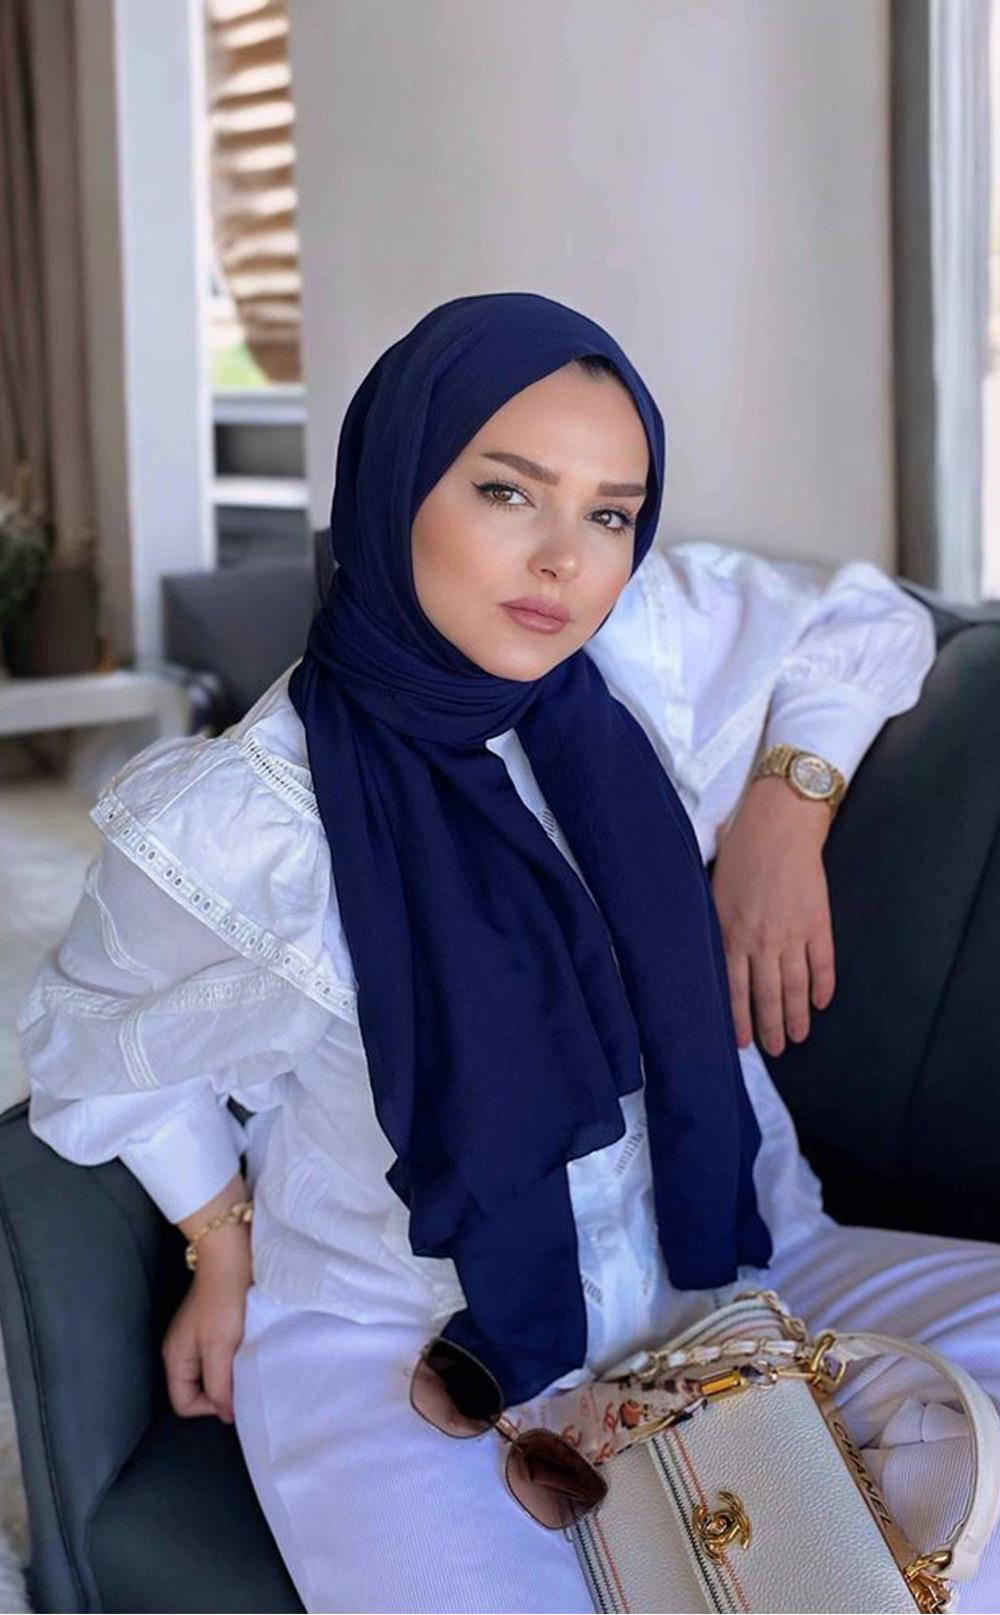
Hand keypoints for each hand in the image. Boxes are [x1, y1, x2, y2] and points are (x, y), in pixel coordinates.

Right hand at [161, 1222, 251, 1422]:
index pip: (183, 1404)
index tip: (233, 1392)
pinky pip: (216, 1356)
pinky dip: (231, 1358)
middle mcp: (179, 1351)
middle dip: (219, 1391)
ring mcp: (193, 1338)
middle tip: (243, 1379)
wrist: (230, 1257)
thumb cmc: (224, 1302)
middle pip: (195, 1391)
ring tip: (245, 1363)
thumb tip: (225, 1415)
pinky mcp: (208, 1326)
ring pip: (209, 1373)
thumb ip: (219, 1385)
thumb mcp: (220, 1348)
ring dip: (228, 1374)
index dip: (208, 1407)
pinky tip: (245, 1349)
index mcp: (174, 1359)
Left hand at [710, 776, 835, 1056]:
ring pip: (796, 987)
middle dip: (772, 1028)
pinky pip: (822, 964)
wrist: (780, 825)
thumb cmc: (740, 849)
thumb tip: (712, 951)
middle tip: (776, 1050)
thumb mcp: (712, 889)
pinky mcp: (818, 923)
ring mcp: (793, 935)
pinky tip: (821, 1003)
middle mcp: (762, 941)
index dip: (740, 1019)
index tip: (744, 1043)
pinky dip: (823, 986)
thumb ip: (716, 924)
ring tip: (798, 1037)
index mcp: (732, 933)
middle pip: (768, 996)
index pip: (734, 990)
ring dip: (798, 1016)